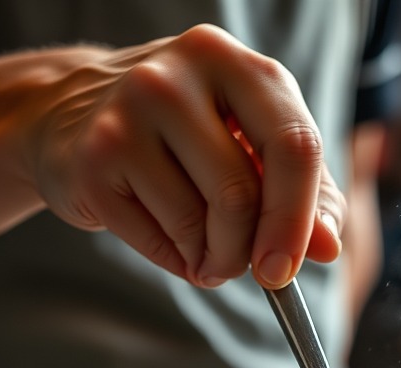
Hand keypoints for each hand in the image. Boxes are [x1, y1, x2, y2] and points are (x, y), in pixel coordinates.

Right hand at [26, 25, 344, 287]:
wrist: (70, 118)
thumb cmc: (185, 140)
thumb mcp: (253, 150)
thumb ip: (306, 195)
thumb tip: (329, 247)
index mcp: (237, 65)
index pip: (294, 145)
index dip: (298, 219)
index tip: (287, 269)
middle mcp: (179, 75)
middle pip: (242, 195)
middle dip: (248, 251)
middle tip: (243, 267)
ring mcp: (129, 111)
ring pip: (200, 224)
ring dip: (212, 260)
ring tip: (203, 248)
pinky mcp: (94, 157)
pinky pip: (159, 240)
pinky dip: (177, 260)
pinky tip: (168, 237)